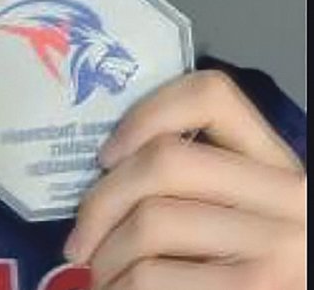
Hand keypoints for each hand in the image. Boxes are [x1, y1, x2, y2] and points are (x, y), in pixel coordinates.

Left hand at [64, 70, 305, 289]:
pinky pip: (150, 276)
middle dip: (100, 203)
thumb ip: (189, 182)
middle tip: (78, 240)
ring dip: (105, 256)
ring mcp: (276, 245)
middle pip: (165, 160)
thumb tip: (104, 167)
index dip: (145, 114)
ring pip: (151, 221)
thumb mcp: (233, 215)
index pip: (212, 96)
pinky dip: (117, 288)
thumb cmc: (234, 269)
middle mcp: (287, 195)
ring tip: (100, 273)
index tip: (104, 156)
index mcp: (276, 163)